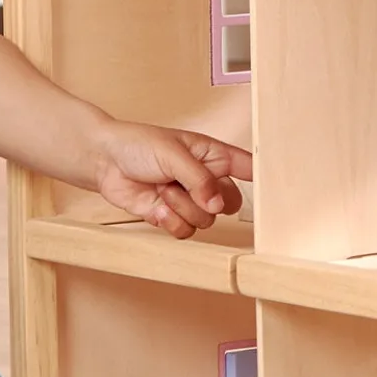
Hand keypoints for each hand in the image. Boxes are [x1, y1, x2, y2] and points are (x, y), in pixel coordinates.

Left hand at [91, 121, 250, 238]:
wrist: (104, 161)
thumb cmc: (138, 145)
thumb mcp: (173, 154)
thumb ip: (199, 179)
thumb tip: (218, 206)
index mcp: (213, 156)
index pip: (248, 168)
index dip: (262, 179)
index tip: (271, 191)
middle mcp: (206, 180)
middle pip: (231, 204)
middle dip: (211, 202)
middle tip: (188, 188)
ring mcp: (189, 200)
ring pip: (206, 221)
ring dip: (183, 208)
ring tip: (163, 189)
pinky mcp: (172, 216)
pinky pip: (185, 231)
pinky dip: (170, 221)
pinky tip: (157, 206)